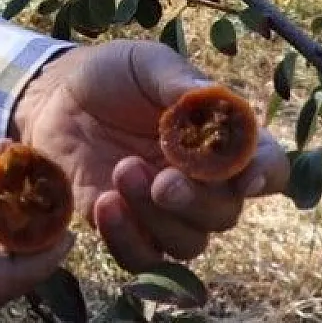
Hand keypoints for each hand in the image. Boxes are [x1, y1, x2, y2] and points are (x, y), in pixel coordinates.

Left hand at [10, 40, 288, 271]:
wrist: (53, 96)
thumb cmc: (112, 75)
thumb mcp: (145, 65)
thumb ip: (178, 84)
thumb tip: (211, 99)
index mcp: (221, 140)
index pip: (267, 165)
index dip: (266, 174)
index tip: (246, 177)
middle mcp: (203, 183)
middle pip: (224, 214)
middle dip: (197, 202)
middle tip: (164, 181)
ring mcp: (164, 211)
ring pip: (186, 243)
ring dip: (158, 219)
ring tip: (123, 172)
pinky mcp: (125, 227)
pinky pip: (139, 257)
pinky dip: (125, 239)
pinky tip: (104, 204)